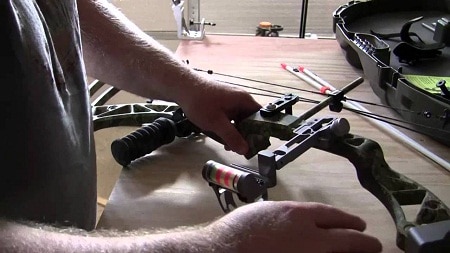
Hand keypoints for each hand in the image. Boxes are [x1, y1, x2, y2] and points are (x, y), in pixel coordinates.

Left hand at [178, 79, 260, 154]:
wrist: (182, 87)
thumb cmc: (200, 102)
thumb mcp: (217, 123)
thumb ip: (232, 137)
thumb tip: (245, 150)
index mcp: (244, 100)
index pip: (262, 117)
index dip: (261, 131)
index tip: (256, 144)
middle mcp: (241, 99)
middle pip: (250, 120)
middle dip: (245, 135)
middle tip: (240, 149)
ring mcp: (231, 101)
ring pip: (239, 120)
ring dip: (235, 133)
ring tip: (228, 146)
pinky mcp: (223, 103)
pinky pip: (230, 118)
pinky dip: (227, 127)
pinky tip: (220, 136)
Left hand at [208, 201, 381, 252]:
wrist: (219, 252)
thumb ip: (319, 252)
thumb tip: (330, 250)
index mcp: (312, 241)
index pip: (348, 240)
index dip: (365, 243)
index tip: (375, 244)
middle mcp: (301, 220)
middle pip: (334, 218)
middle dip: (350, 223)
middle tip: (362, 228)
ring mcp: (282, 209)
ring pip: (314, 209)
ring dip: (329, 215)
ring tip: (338, 220)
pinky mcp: (265, 206)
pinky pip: (294, 207)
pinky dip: (307, 212)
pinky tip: (305, 219)